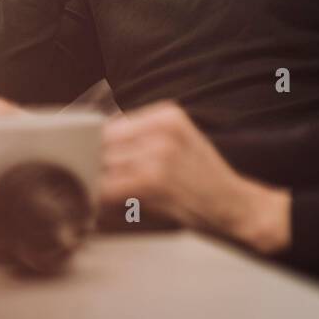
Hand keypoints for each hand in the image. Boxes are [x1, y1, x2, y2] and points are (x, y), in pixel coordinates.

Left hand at [100, 102, 292, 253]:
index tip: (84, 158)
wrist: (234, 204)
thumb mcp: (177, 141)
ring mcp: (157, 153)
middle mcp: (160, 128)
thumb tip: (97, 144)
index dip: (94, 144)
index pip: (111, 123)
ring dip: (93, 180)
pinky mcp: (152, 180)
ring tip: (91, 193)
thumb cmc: (203, 177)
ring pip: (104, 164)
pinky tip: (98, 204)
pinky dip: (99, 197)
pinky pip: (109, 186)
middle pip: (104, 142)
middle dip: (92, 163)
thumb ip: (142, 136)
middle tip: (84, 179)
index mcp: (165, 113)